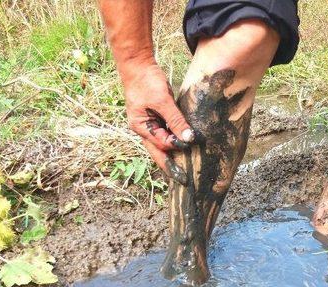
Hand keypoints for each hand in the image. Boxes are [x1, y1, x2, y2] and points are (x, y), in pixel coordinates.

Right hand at [121, 62, 193, 176]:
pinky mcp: (158, 116)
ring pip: (164, 142)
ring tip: (188, 167)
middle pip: (159, 151)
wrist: (138, 64)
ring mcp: (150, 123)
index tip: (189, 157)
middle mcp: (144, 128)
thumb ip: (176, 120)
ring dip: (175, 152)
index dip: (175, 150)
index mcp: (141, 127)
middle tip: (185, 180)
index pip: (160, 145)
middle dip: (171, 165)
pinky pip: (168, 131)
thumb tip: (188, 138)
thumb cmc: (146, 81)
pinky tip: (186, 144)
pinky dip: (176, 138)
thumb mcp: (162, 101)